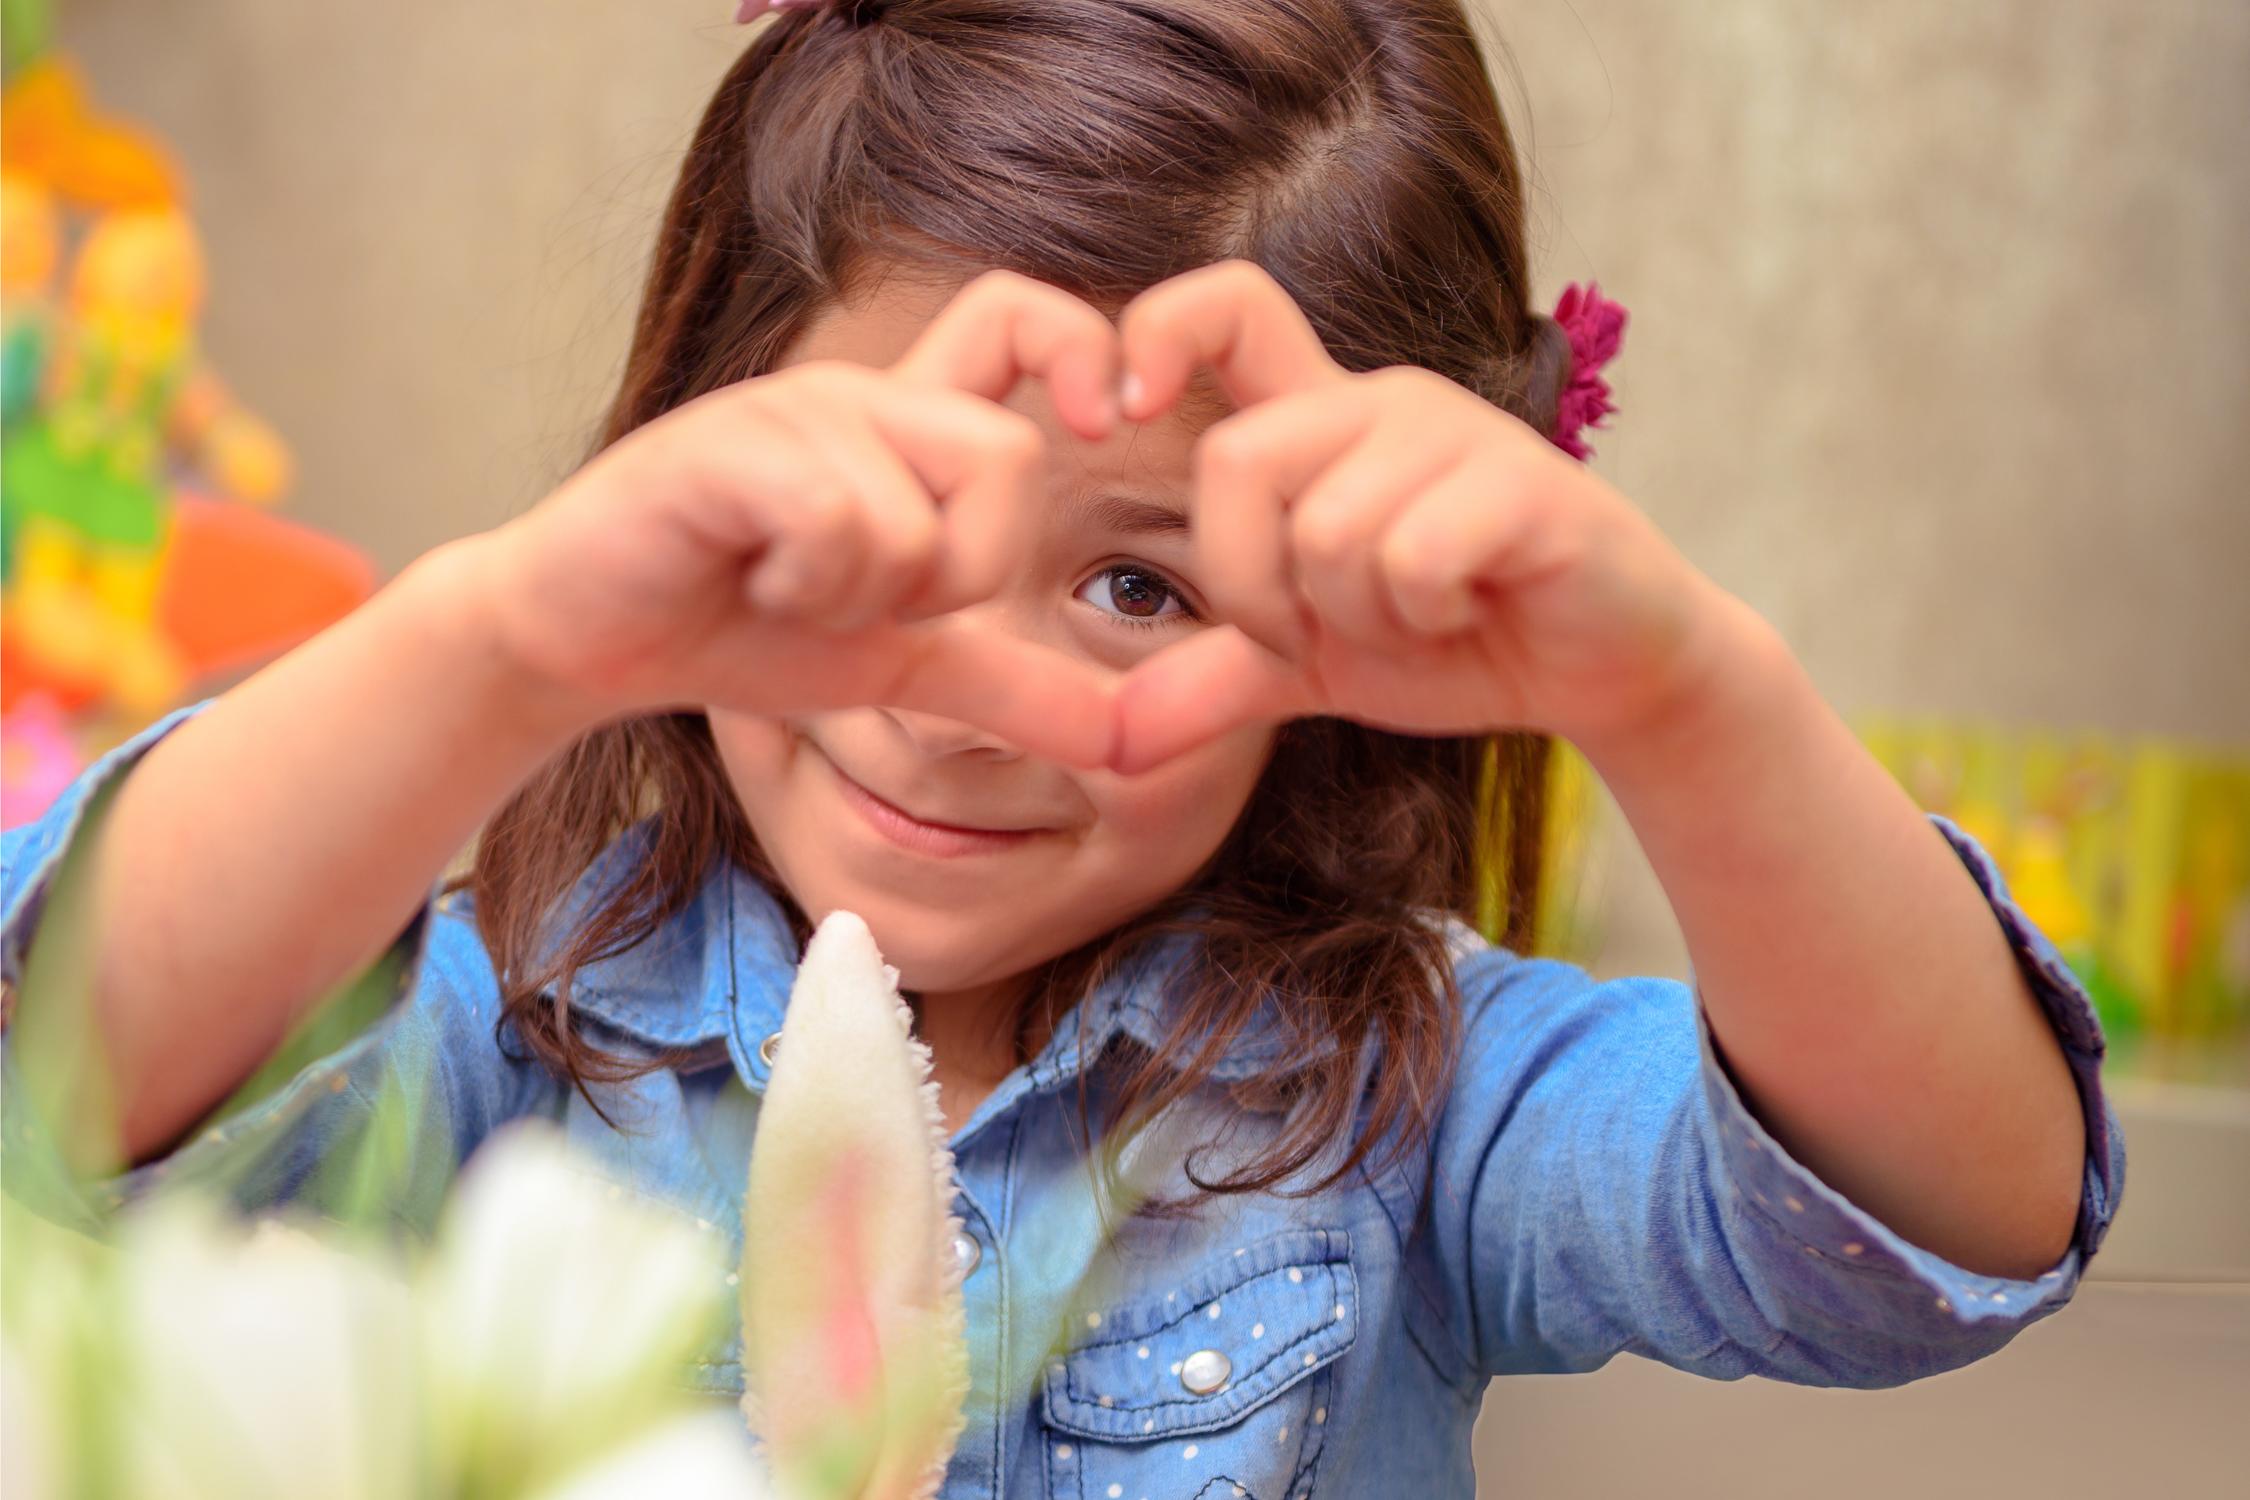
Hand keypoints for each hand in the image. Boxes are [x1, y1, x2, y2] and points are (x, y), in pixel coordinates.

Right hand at [469, 271, 1127, 768]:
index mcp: (908, 425)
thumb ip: (1018, 692)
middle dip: (963, 571)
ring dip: (865, 595)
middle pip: (1007, 456)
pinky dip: (810, 586)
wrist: (585, 644)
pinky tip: (754, 583)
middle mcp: (859, 397)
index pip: (1023, 318)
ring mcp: (789, 414)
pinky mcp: (724, 448)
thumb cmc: (739, 630)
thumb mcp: (906, 668)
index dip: (1085, 352)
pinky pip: (837, 519)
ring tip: (793, 591)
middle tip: (878, 600)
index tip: (1107, 424)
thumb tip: (1138, 744)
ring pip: (915, 510)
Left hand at [1108, 260, 1735, 772]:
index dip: (1157, 332)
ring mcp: (1453, 432)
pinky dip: (1424, 617)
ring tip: (1423, 616)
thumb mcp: (1310, 668)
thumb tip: (1107, 744)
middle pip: (1236, 461)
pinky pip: (1410, 555)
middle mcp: (1379, 402)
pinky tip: (1471, 611)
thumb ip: (1209, 686)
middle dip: (1255, 587)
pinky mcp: (1522, 481)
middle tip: (1325, 632)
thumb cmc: (1457, 643)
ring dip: (1362, 618)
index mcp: (1319, 420)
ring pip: (1326, 530)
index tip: (1118, 410)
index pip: (1224, 309)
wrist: (1604, 673)